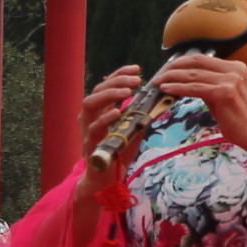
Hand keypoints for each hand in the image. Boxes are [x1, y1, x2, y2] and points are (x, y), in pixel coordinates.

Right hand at [79, 68, 147, 202]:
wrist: (106, 178)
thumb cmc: (119, 151)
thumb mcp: (133, 128)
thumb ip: (140, 114)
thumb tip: (158, 99)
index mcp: (100, 110)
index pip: (107, 85)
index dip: (120, 74)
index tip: (137, 68)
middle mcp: (90, 116)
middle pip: (98, 90)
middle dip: (116, 81)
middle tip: (136, 78)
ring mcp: (88, 129)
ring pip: (89, 104)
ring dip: (109, 94)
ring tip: (126, 90)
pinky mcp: (90, 144)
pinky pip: (94, 127)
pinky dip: (105, 118)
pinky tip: (117, 111)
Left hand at [153, 50, 246, 153]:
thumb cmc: (238, 117)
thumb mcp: (223, 94)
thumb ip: (208, 83)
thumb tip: (183, 79)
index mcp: (236, 67)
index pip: (202, 58)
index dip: (181, 61)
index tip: (167, 68)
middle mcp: (235, 70)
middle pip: (196, 62)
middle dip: (173, 67)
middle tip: (159, 74)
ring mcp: (231, 80)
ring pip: (193, 75)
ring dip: (171, 77)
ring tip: (158, 82)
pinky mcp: (224, 93)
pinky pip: (194, 88)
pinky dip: (177, 88)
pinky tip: (166, 89)